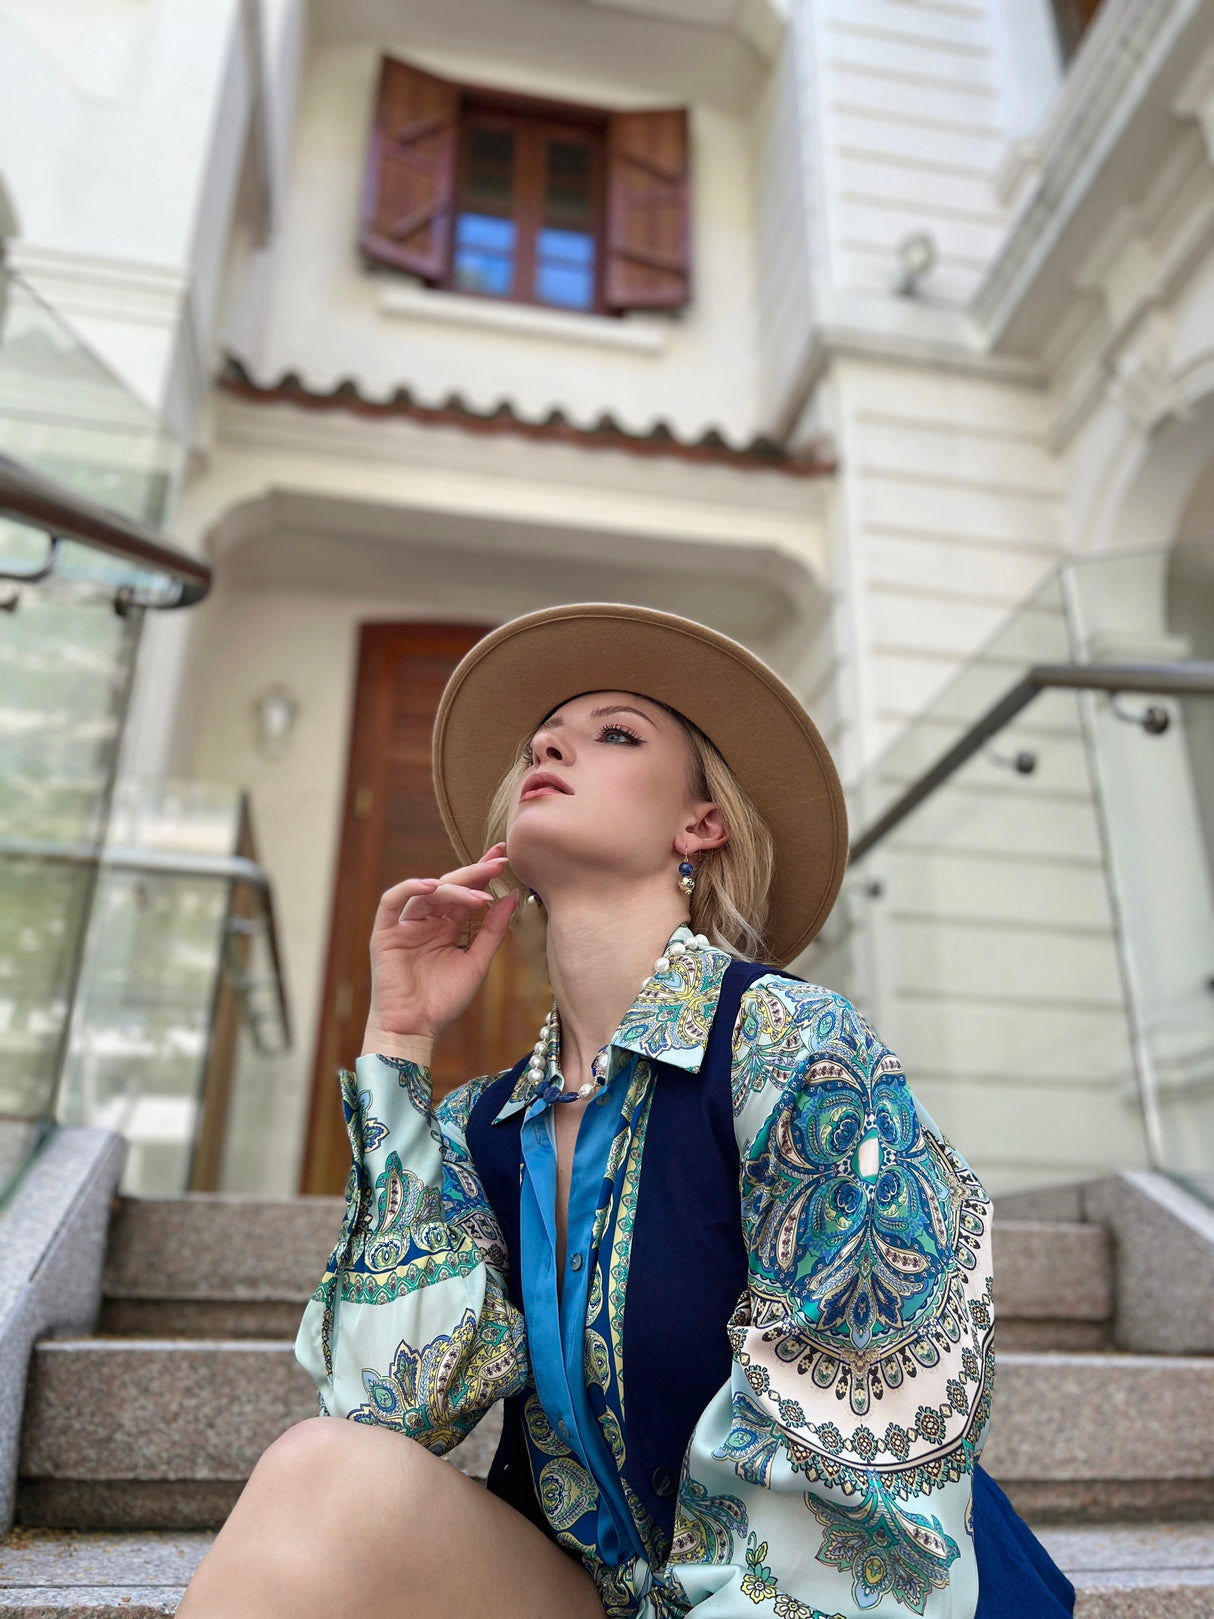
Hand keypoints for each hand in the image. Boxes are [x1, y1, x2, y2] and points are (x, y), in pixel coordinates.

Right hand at [361, 844, 518, 1060]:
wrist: (415, 1029)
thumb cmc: (444, 1001)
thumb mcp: (477, 962)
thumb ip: (493, 930)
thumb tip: (513, 895)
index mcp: (447, 927)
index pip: (466, 892)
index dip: (483, 874)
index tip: (505, 857)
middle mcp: (426, 921)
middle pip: (449, 887)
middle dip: (474, 872)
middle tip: (498, 862)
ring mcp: (405, 925)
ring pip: (427, 892)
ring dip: (453, 888)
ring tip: (478, 893)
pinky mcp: (385, 932)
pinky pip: (392, 901)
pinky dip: (410, 888)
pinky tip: (433, 885)